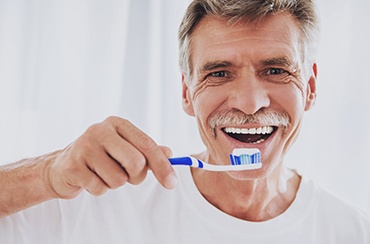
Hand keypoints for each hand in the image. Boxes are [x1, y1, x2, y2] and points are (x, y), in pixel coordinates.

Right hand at [44, 116, 176, 198]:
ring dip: (115, 183)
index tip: (172, 183)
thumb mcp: (125, 149)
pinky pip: (100, 188)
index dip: (162, 166)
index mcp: (117, 124)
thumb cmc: (101, 157)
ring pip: (119, 179)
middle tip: (127, 176)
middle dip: (136, 176)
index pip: (147, 144)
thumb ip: (147, 151)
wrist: (62, 167)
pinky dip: (99, 189)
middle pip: (136, 162)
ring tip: (103, 174)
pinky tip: (90, 179)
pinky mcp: (72, 165)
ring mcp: (84, 146)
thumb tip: (170, 154)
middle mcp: (100, 130)